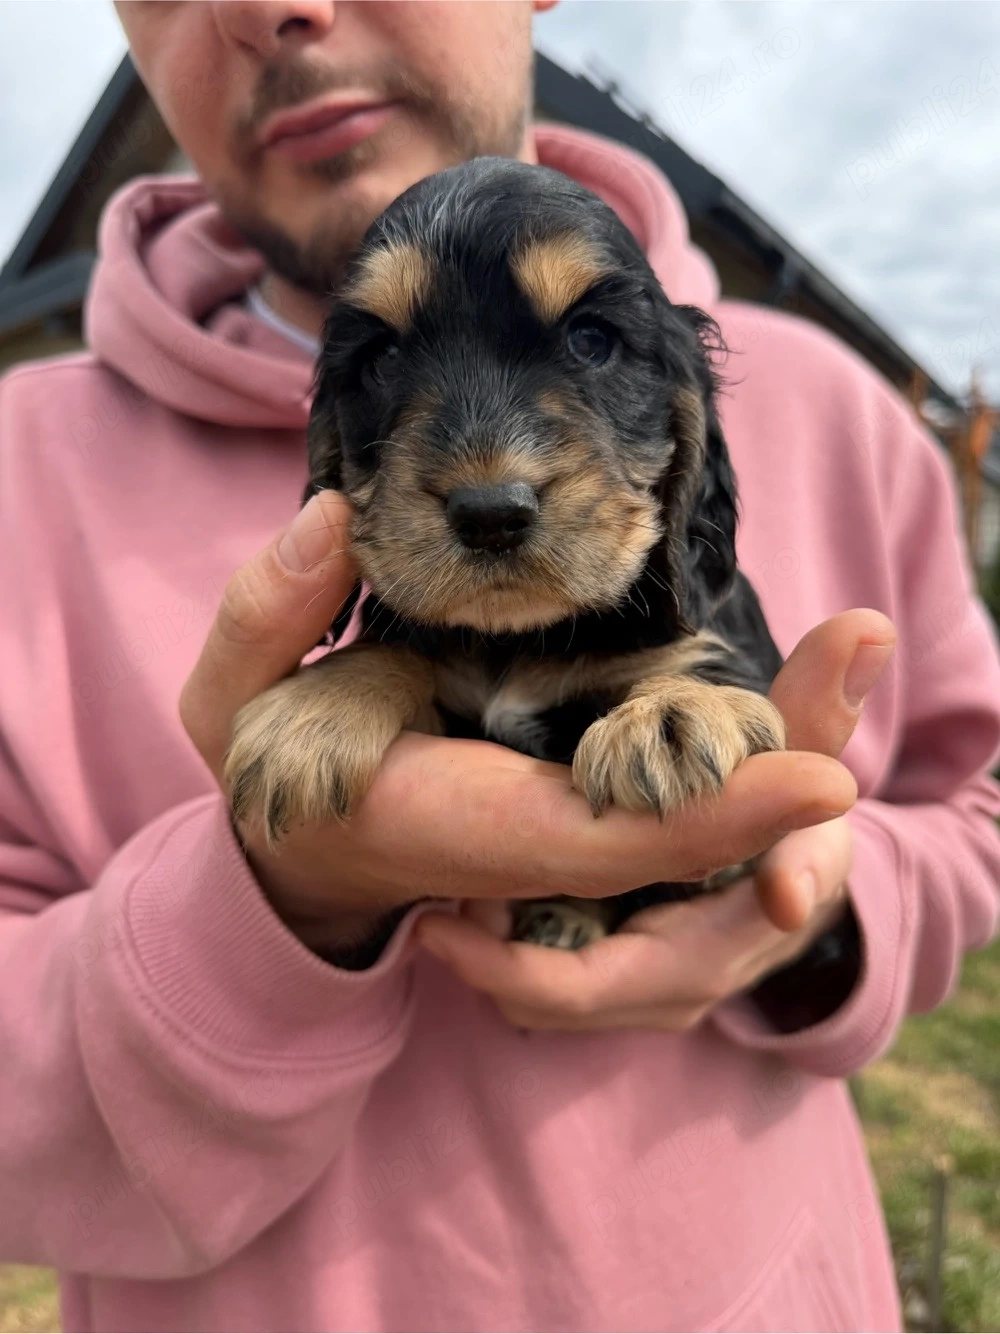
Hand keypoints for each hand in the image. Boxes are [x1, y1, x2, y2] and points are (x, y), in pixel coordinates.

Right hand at [180, 489, 885, 958]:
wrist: (308, 841)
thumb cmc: (273, 769)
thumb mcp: (237, 699)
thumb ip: (269, 614)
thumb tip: (333, 521)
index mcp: (461, 825)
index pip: (606, 840)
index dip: (714, 817)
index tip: (822, 776)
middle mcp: (540, 848)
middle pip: (690, 842)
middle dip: (784, 773)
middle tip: (868, 645)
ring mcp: (573, 838)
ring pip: (703, 822)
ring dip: (786, 750)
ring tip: (860, 644)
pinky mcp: (586, 807)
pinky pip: (684, 792)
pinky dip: (750, 750)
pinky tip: (809, 687)